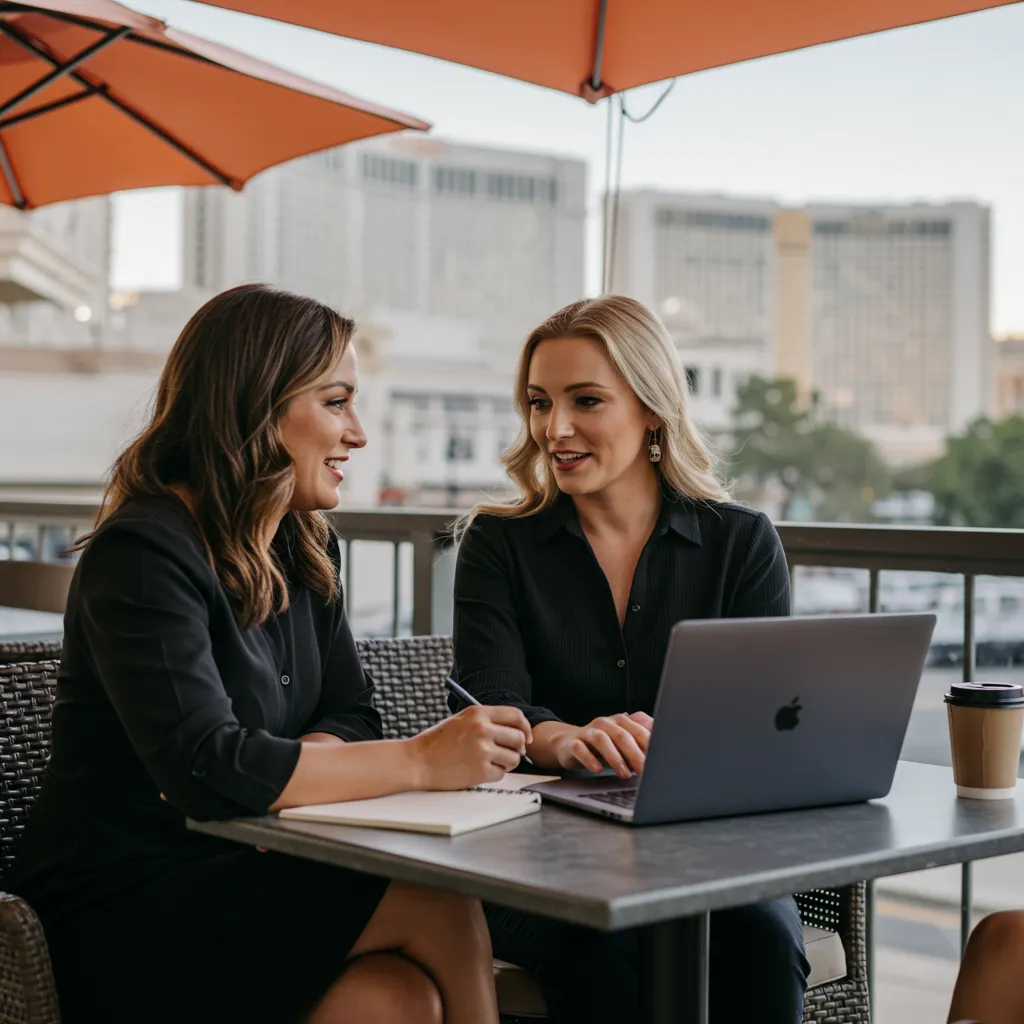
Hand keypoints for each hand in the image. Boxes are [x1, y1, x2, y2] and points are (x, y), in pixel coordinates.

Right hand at [406, 705, 532, 790]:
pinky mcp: (481, 770)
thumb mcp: (460, 720)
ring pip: (513, 758)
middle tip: (508, 753)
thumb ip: (486, 721)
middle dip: (517, 748)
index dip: (525, 727)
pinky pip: (501, 774)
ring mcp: (483, 750)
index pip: (515, 716)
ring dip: (506, 763)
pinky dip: (494, 774)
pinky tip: (478, 771)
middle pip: (519, 738)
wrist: (417, 762)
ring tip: (489, 762)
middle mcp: (483, 729)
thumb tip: (515, 731)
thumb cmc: (437, 742)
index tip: (526, 737)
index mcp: (478, 713)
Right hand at [550, 713, 650, 778]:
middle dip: (635, 754)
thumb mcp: (625, 745)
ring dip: (614, 757)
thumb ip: (642, 745)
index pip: (640, 728)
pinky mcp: (573, 743)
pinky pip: (579, 748)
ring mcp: (588, 731)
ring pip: (601, 739)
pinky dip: (589, 758)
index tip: (660, 759)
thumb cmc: (605, 746)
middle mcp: (606, 723)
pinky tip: (597, 769)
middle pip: (622, 735)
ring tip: (624, 775)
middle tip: (645, 771)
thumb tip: (664, 758)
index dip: (651, 743)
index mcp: (622, 720)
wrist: (569, 743)